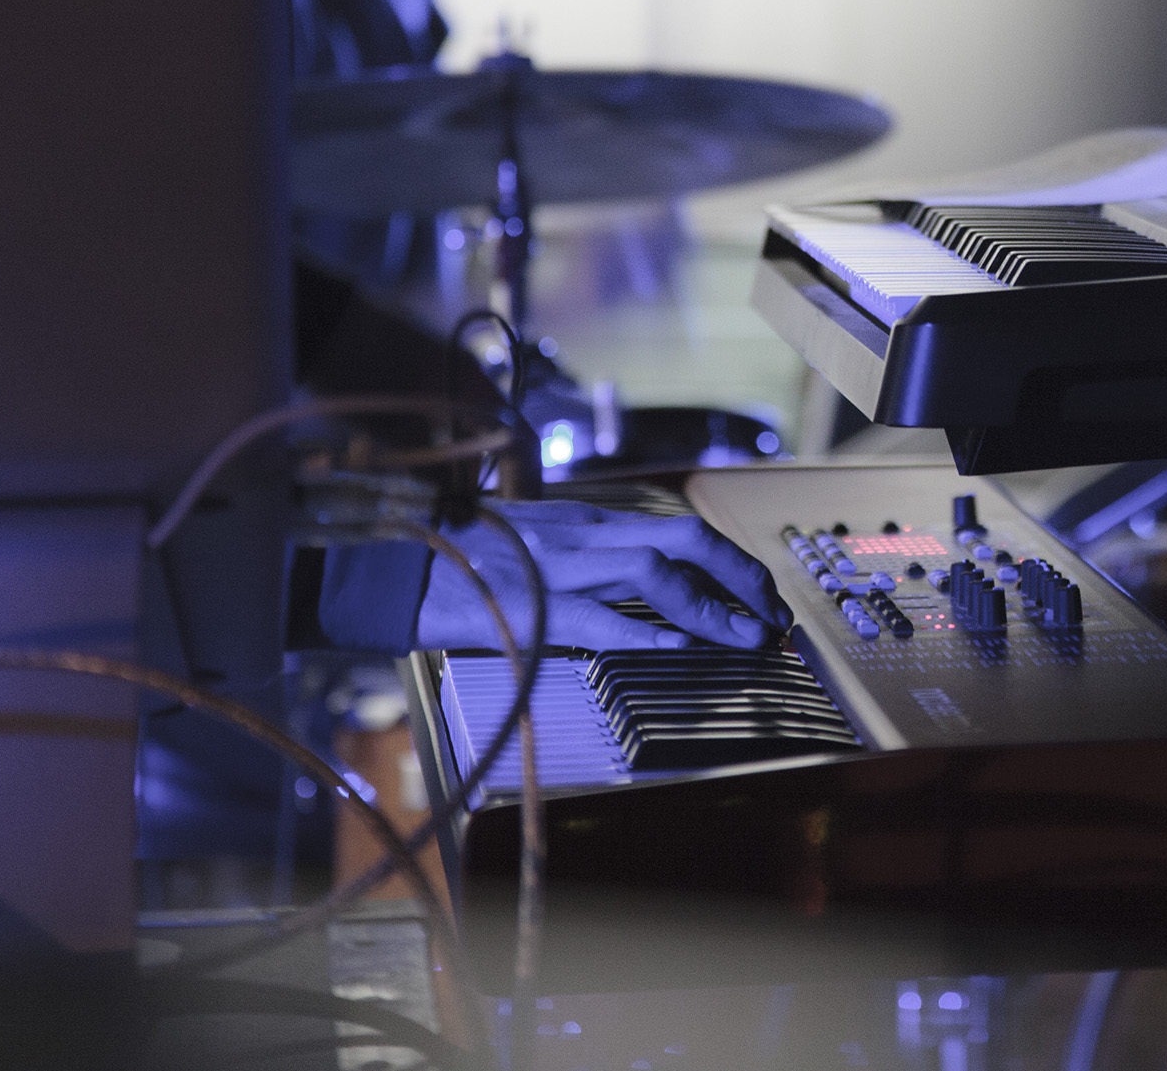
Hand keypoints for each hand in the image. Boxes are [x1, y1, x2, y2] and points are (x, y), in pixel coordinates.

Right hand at [416, 500, 793, 652]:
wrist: (396, 565)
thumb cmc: (468, 560)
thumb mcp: (539, 541)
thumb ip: (590, 554)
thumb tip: (649, 577)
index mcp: (586, 520)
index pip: (677, 529)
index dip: (729, 560)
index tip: (761, 593)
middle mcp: (580, 533)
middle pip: (681, 537)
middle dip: (738, 574)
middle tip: (770, 615)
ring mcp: (555, 566)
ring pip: (650, 570)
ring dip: (707, 606)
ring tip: (743, 636)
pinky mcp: (528, 605)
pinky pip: (596, 616)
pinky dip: (642, 630)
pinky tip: (678, 645)